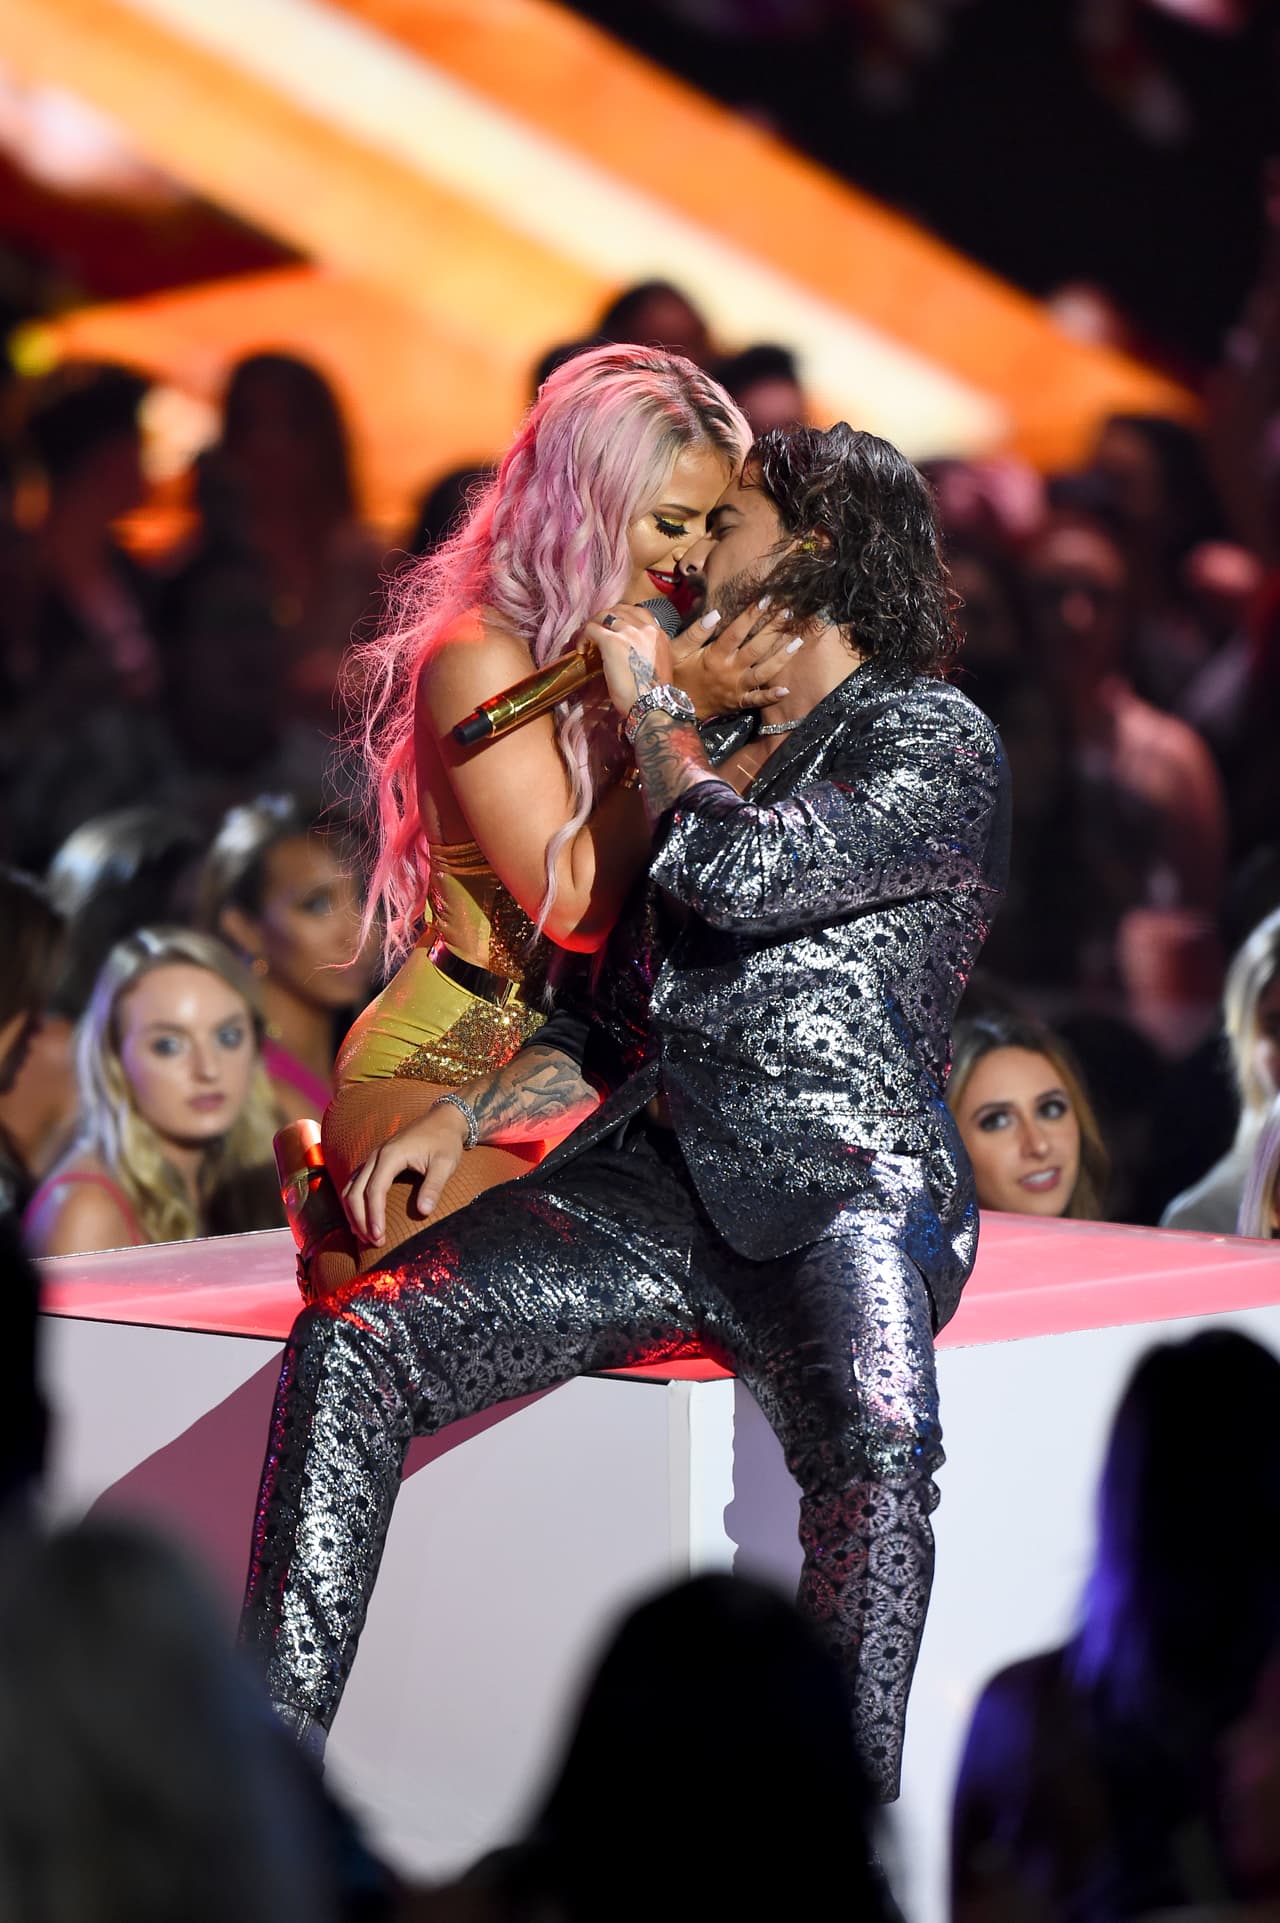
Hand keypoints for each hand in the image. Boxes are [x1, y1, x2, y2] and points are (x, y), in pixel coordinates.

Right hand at [341, 1102, 468, 1245]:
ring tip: (364, 1236)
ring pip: (350, 1188)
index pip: (374, 1190)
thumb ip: (434, 1186)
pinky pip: (354, 1184)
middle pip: (355, 1192)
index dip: (373, 1216)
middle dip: (360, 1220)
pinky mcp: (374, 1162)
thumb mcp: (445, 1164)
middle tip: (374, 1242)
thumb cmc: (445, 1141)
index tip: (379, 1237)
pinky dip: (354, 1203)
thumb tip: (423, 1212)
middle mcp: (375, 1156)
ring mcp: (372, 1158)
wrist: (443, 1120)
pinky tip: (361, 1219)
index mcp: (390, 1156)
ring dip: (353, 1213)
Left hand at [580, 604, 673, 718]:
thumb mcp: (658, 665)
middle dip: (605, 618)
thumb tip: (630, 652)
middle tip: (596, 631)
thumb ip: (648, 651)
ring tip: (587, 640)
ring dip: (593, 625)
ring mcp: (629, 633)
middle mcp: (646, 629)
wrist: (651, 706)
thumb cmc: (653, 695)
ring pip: (604, 615)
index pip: (638, 611)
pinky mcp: (612, 642)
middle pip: (620, 609)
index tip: (612, 627)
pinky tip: (581, 649)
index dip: (621, 616)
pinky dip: (583, 637)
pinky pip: (591, 629)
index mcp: (659, 635)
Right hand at [671, 597, 802, 718]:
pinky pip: (757, 700)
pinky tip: (786, 690)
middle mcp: (730, 671)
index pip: (736, 632)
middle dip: (774, 629)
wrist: (674, 707)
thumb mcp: (676, 651)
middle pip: (756, 649)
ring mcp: (737, 688)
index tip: (766, 599)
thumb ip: (695, 633)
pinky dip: (771, 696)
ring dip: (782, 657)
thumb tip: (716, 613)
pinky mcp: (739, 702)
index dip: (751, 615)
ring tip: (798, 641)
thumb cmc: (676, 674)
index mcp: (715, 656)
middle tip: (789, 612)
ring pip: (764, 672)